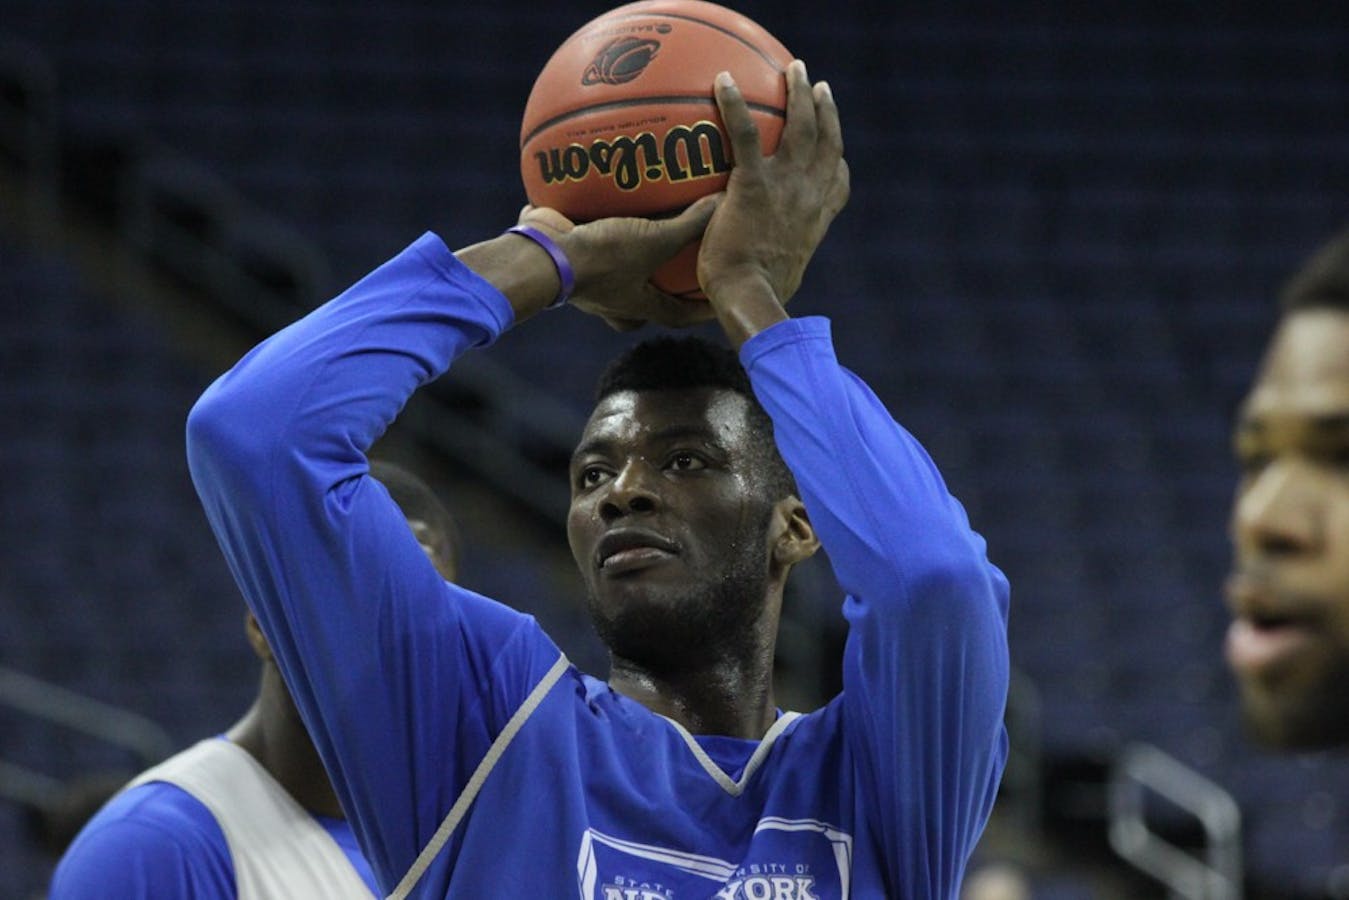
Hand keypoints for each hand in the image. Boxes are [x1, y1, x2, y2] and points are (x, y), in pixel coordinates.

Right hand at [515, 197, 719, 330]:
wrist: (543, 257)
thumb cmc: (603, 258)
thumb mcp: (655, 239)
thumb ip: (689, 224)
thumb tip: (721, 204)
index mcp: (639, 308)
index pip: (681, 315)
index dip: (703, 309)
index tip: (721, 302)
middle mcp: (615, 303)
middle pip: (647, 302)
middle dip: (662, 289)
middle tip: (681, 269)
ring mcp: (590, 286)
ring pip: (619, 278)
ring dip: (632, 260)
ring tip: (648, 234)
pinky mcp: (571, 262)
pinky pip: (593, 250)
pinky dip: (604, 233)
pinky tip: (612, 209)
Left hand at [697, 59, 849, 307]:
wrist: (749, 297)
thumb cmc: (753, 298)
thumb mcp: (773, 282)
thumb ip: (769, 267)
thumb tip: (753, 277)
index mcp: (815, 220)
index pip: (836, 185)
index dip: (837, 164)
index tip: (836, 152)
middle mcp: (809, 196)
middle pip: (827, 141)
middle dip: (826, 110)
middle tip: (819, 87)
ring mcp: (786, 186)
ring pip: (802, 125)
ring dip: (800, 92)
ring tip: (794, 69)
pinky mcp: (754, 182)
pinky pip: (745, 131)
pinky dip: (734, 103)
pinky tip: (721, 80)